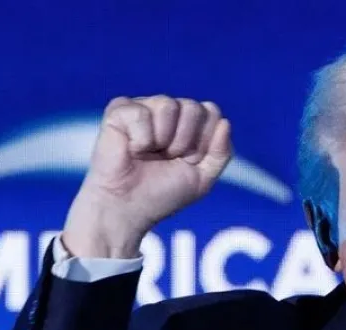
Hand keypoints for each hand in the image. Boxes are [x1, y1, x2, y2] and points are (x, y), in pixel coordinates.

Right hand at [62, 96, 231, 257]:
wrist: (127, 208)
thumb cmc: (162, 194)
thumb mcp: (202, 179)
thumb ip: (221, 153)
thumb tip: (225, 122)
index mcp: (188, 124)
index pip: (211, 113)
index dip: (204, 142)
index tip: (189, 162)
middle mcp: (167, 112)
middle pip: (194, 107)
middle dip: (186, 142)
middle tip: (168, 159)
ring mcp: (143, 108)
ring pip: (168, 105)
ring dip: (164, 140)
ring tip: (149, 155)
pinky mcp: (119, 111)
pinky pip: (141, 113)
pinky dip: (140, 139)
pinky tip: (131, 150)